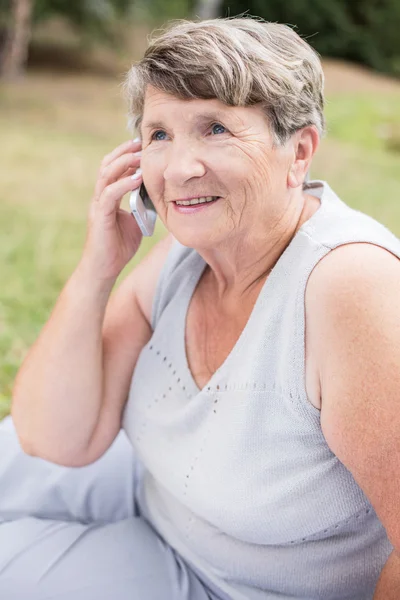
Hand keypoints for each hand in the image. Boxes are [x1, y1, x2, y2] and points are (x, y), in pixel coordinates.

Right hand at [80, 139, 143, 281]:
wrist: (103, 269)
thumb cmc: (117, 248)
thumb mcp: (135, 223)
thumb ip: (142, 208)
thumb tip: (158, 197)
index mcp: (107, 198)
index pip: (113, 169)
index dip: (125, 156)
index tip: (141, 146)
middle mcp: (100, 198)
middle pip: (107, 165)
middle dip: (124, 152)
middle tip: (140, 143)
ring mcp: (98, 206)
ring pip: (106, 175)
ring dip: (123, 163)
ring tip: (139, 156)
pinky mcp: (100, 216)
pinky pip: (109, 195)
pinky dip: (123, 184)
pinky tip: (137, 178)